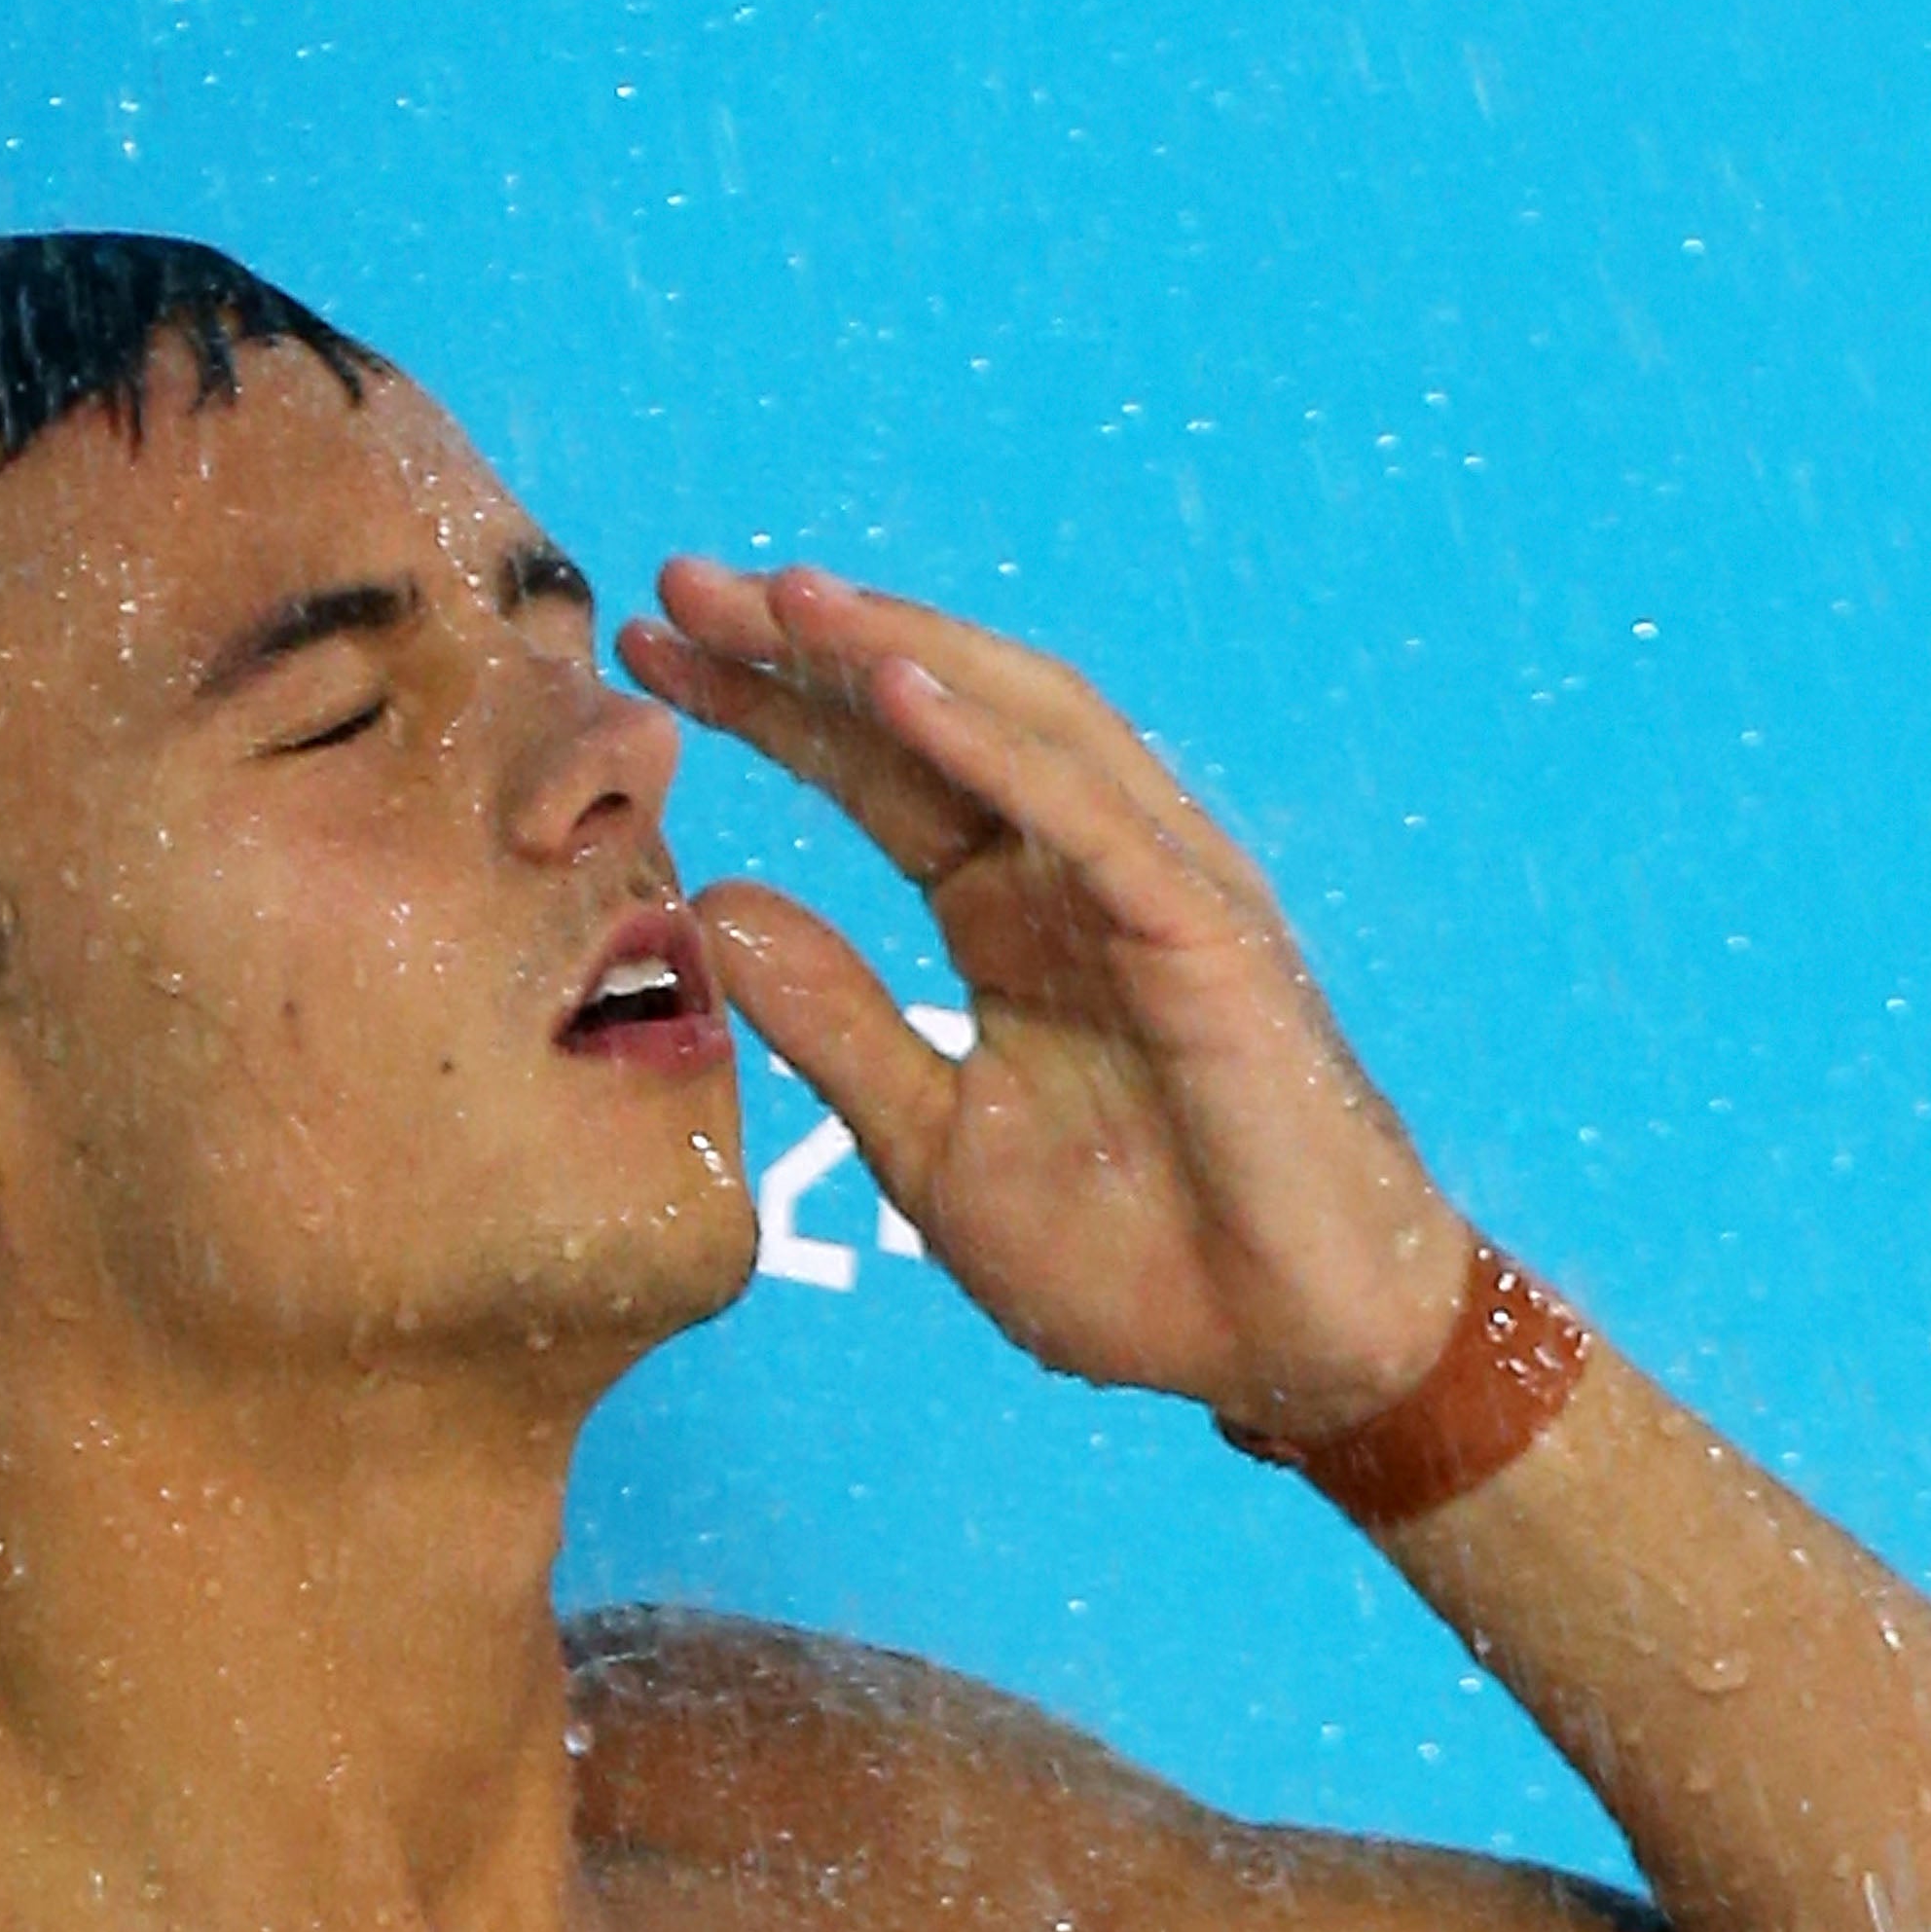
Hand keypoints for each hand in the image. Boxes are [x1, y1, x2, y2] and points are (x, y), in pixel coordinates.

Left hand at [620, 558, 1466, 1444]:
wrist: (1282, 1348)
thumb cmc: (1129, 1261)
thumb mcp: (931, 1144)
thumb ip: (831, 1025)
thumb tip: (711, 903)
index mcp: (1009, 915)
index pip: (876, 774)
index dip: (769, 708)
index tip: (649, 655)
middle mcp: (1078, 871)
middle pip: (935, 717)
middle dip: (810, 648)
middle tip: (678, 583)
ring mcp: (1152, 888)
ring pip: (1017, 727)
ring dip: (898, 652)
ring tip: (782, 598)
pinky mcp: (1207, 936)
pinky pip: (1089, 818)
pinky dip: (993, 748)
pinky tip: (898, 690)